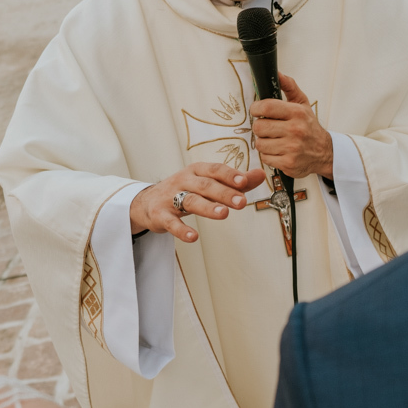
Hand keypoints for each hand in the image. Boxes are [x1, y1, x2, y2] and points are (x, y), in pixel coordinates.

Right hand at [130, 163, 266, 242]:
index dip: (229, 175)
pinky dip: (182, 230)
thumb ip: (236, 181)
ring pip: (190, 201)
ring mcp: (170, 197)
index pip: (215, 170)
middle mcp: (183, 181)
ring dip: (207, 207)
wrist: (146, 202)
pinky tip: (193, 237)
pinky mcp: (160, 215)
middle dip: (223, 193)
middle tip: (241, 202)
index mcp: (197, 170)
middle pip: (205, 185)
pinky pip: (171, 222)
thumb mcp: (208, 182)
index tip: (244, 181)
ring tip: (224, 215)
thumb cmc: (184, 190)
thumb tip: (261, 174)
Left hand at [250, 73, 333, 179]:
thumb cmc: (309, 127)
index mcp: (297, 113)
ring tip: (274, 140)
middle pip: (259, 127)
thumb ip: (290, 87)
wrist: (324, 153)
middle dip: (260, 127)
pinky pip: (265, 157)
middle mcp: (295, 130)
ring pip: (260, 144)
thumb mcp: (303, 104)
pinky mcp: (288, 163)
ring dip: (264, 142)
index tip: (257, 111)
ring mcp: (292, 148)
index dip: (256, 108)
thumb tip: (278, 73)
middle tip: (267, 127)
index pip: (266, 107)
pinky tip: (278, 151)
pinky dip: (269, 155)